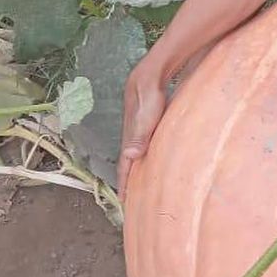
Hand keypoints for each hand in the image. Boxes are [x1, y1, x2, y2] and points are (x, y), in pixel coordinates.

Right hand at [118, 66, 166, 199]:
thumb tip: (130, 156)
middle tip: (130, 201)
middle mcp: (132, 136)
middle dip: (128, 182)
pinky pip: (145, 147)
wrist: (151, 73)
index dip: (123, 184)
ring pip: (137, 156)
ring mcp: (139, 130)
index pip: (124, 166)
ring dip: (137, 170)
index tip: (123, 202)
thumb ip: (139, 134)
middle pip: (128, 164)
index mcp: (130, 138)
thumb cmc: (150, 93)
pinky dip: (146, 158)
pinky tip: (153, 160)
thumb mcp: (147, 114)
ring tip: (140, 185)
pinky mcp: (148, 124)